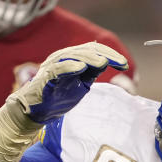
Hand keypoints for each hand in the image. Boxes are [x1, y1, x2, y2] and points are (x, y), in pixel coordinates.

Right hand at [13, 42, 128, 123]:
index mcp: (72, 58)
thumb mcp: (81, 83)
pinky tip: (81, 67)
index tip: (124, 65)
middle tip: (121, 63)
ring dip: (91, 58)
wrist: (36, 110)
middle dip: (106, 56)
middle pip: (87, 50)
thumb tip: (106, 62)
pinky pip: (58, 68)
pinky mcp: (46, 77)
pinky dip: (70, 66)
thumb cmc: (58, 96)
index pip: (94, 50)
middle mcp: (63, 57)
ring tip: (104, 62)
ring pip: (74, 56)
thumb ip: (92, 73)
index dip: (110, 55)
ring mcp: (53, 65)